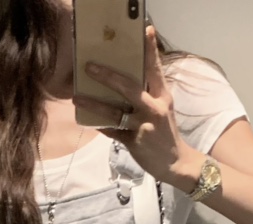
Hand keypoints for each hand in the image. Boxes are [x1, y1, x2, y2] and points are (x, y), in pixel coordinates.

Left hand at [72, 25, 197, 188]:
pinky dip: (100, 125)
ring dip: (95, 104)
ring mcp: (144, 126)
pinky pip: (113, 131)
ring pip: (115, 112)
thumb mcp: (162, 110)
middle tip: (90, 67)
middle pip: (130, 88)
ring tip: (77, 98)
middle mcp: (154, 108)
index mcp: (162, 97)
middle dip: (108, 77)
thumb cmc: (165, 134)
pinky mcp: (135, 142)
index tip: (146, 31)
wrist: (175, 163)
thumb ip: (148, 95)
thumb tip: (123, 83)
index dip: (151, 50)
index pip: (155, 70)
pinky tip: (87, 121)